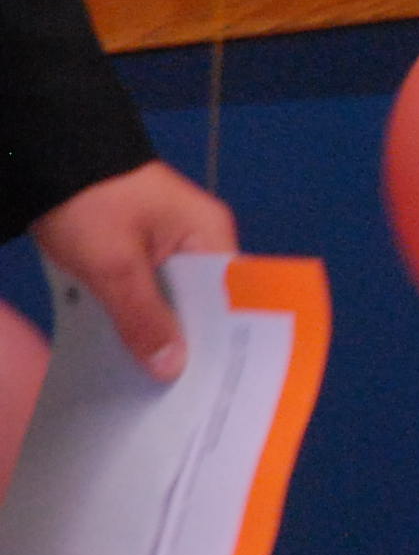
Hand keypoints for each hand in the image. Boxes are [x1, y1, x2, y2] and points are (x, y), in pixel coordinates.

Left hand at [31, 160, 235, 379]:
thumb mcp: (114, 267)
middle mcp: (197, 241)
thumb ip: (143, 318)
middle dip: (188, 344)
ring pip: (170, 302)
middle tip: (180, 397)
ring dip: (156, 334)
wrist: (48, 157)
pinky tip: (123, 354)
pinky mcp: (138, 250)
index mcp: (209, 235)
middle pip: (201, 304)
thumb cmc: (92, 204)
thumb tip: (172, 369)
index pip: (234, 296)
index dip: (226, 340)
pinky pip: (146, 294)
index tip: (216, 385)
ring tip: (150, 385)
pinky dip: (135, 319)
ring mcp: (167, 245)